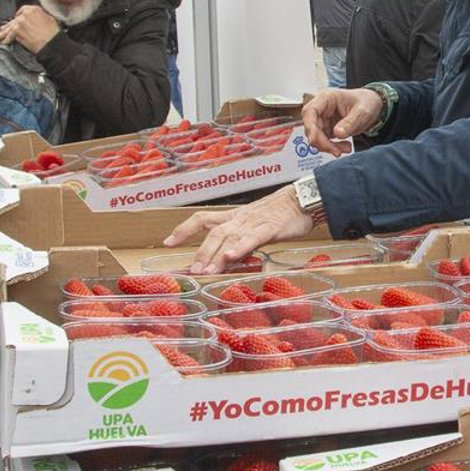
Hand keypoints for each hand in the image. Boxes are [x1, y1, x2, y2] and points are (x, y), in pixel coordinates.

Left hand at [0, 4, 61, 53]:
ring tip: (1, 36)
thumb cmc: (53, 34)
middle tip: (5, 29)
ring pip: (11, 27)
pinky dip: (7, 39)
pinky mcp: (16, 31)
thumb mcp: (49, 19)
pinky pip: (10, 35)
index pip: (22, 10)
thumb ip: (39, 16)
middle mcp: (25, 14)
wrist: (51, 43)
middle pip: (15, 20)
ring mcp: (19, 22)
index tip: (17, 19)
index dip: (19, 16)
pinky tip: (5, 41)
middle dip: (9, 25)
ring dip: (6, 32)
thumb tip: (35, 19)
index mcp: (34, 9)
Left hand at [164, 186, 315, 270]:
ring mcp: (253, 223)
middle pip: (213, 233)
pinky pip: (252, 238)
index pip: (202, 219)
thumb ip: (239, 239)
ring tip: (205, 270)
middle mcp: (239, 219)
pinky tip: (230, 256)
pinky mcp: (269, 228)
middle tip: (191, 271)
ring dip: (215, 255)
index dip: (183, 229)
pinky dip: (240, 247)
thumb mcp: (254, 225)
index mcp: (234, 217)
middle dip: (200, 252)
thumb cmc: (280, 214)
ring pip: (229, 238)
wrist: (302, 199)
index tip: (167, 242)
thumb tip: (225, 257)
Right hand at [302, 87, 385, 151]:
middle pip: (311, 127)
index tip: (316, 140)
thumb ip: (350, 122)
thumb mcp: (363, 111)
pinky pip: (323, 141)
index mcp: (326, 98)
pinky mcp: (327, 128)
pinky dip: (332, 147)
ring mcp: (323, 119)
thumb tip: (337, 134)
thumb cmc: (367, 102)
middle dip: (322, 142)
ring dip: (328, 146)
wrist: (373, 105)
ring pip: (316, 137)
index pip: (309, 111)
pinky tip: (345, 147)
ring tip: (346, 148)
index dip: (310, 127)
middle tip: (337, 151)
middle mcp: (321, 108)